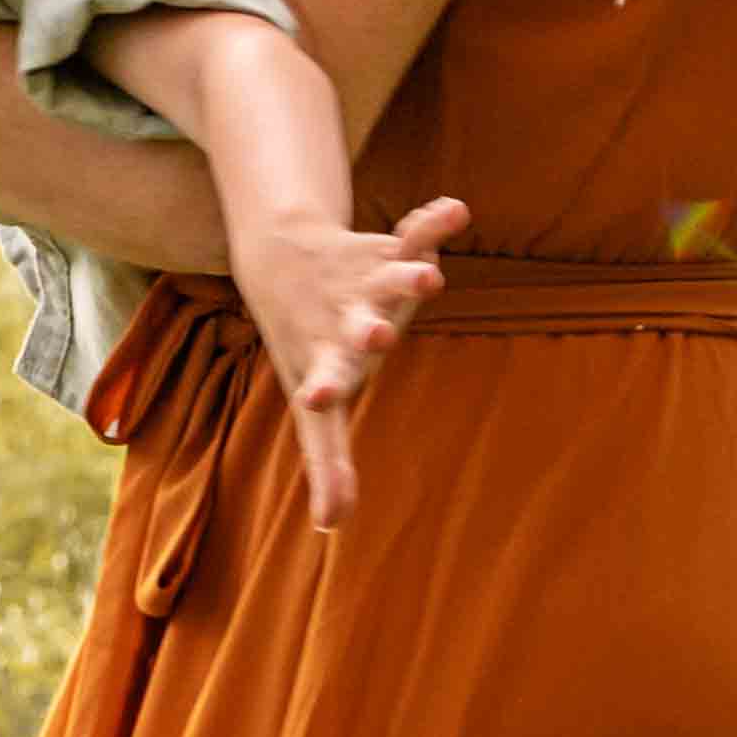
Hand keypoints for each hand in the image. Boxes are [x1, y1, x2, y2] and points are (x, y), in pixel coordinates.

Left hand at [227, 189, 468, 533]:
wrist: (282, 263)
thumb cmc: (311, 350)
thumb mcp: (318, 407)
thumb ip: (327, 464)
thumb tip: (329, 525)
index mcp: (329, 359)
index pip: (326, 379)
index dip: (324, 387)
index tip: (315, 395)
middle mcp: (347, 319)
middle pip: (359, 325)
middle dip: (369, 330)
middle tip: (379, 335)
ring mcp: (368, 281)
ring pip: (389, 275)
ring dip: (408, 274)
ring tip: (429, 276)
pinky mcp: (390, 248)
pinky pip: (415, 232)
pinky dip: (433, 222)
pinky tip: (454, 210)